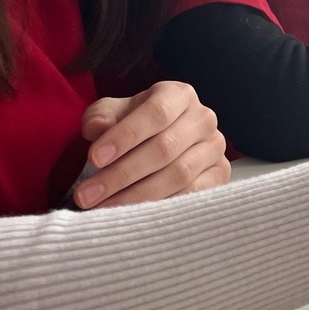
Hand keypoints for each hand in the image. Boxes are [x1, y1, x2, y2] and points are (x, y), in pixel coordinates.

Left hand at [72, 81, 230, 208]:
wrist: (160, 142)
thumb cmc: (134, 126)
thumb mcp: (112, 114)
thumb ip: (100, 118)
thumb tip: (97, 130)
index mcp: (178, 95)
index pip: (155, 113)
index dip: (125, 136)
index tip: (94, 159)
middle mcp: (202, 118)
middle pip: (165, 148)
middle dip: (122, 174)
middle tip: (88, 194)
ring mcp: (215, 147)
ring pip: (178, 175)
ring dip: (137, 195)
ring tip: (103, 208)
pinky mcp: (221, 173)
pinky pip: (194, 194)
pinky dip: (163, 206)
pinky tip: (135, 214)